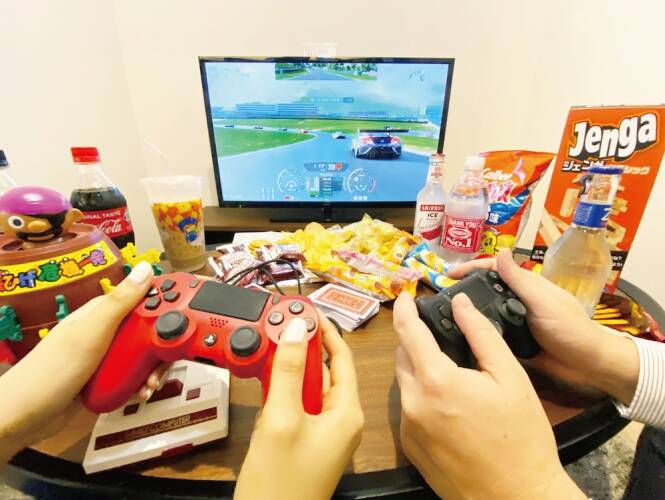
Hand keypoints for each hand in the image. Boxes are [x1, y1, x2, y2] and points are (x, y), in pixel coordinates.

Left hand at [0, 262, 164, 463]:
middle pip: (152, 329)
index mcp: (105, 311)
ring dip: (155, 369)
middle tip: (171, 358)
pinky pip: (136, 374)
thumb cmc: (52, 370)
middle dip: (166, 345)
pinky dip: (143, 383)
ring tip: (151, 385)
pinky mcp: (108, 376)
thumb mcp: (92, 332)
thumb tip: (146, 269)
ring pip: (146, 354)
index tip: (191, 312)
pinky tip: (142, 393)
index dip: (170, 301)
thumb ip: (121, 301)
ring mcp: (108, 354)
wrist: (26, 416)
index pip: (146, 297)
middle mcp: (108, 330)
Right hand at [235, 313, 363, 499]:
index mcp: (347, 412)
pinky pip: (299, 407)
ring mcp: (324, 433)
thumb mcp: (281, 419)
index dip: (325, 331)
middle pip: (326, 371)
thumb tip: (297, 328)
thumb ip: (290, 371)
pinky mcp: (307, 442)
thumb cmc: (280, 482)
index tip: (305, 310)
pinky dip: (284, 392)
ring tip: (271, 349)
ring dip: (291, 369)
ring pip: (310, 388)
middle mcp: (341, 420)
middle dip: (304, 348)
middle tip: (281, 324)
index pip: (342, 358)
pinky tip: (267, 386)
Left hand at [394, 292, 584, 498]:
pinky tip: (448, 405)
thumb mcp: (509, 377)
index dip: (404, 309)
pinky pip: (408, 409)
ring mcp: (407, 428)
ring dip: (419, 370)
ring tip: (450, 371)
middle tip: (438, 335)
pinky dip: (421, 397)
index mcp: (436, 381)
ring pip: (404, 384)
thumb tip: (460, 303)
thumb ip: (481, 334)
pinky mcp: (410, 448)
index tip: (404, 296)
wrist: (517, 498)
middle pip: (402, 357)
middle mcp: (413, 403)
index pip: (408, 332)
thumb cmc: (521, 437)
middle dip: (414, 340)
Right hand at [448, 250, 638, 404]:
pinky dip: (477, 331)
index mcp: (527, 286)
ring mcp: (517, 321)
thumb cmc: (569, 329)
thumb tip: (500, 250)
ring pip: (487, 311)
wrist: (588, 365)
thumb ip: (520, 280)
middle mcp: (519, 300)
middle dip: (464, 289)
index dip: (470, 268)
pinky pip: (492, 332)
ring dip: (468, 312)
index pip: (493, 269)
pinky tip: (461, 338)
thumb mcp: (543, 302)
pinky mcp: (515, 341)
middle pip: (486, 288)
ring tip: (444, 319)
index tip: (447, 274)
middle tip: (440, 299)